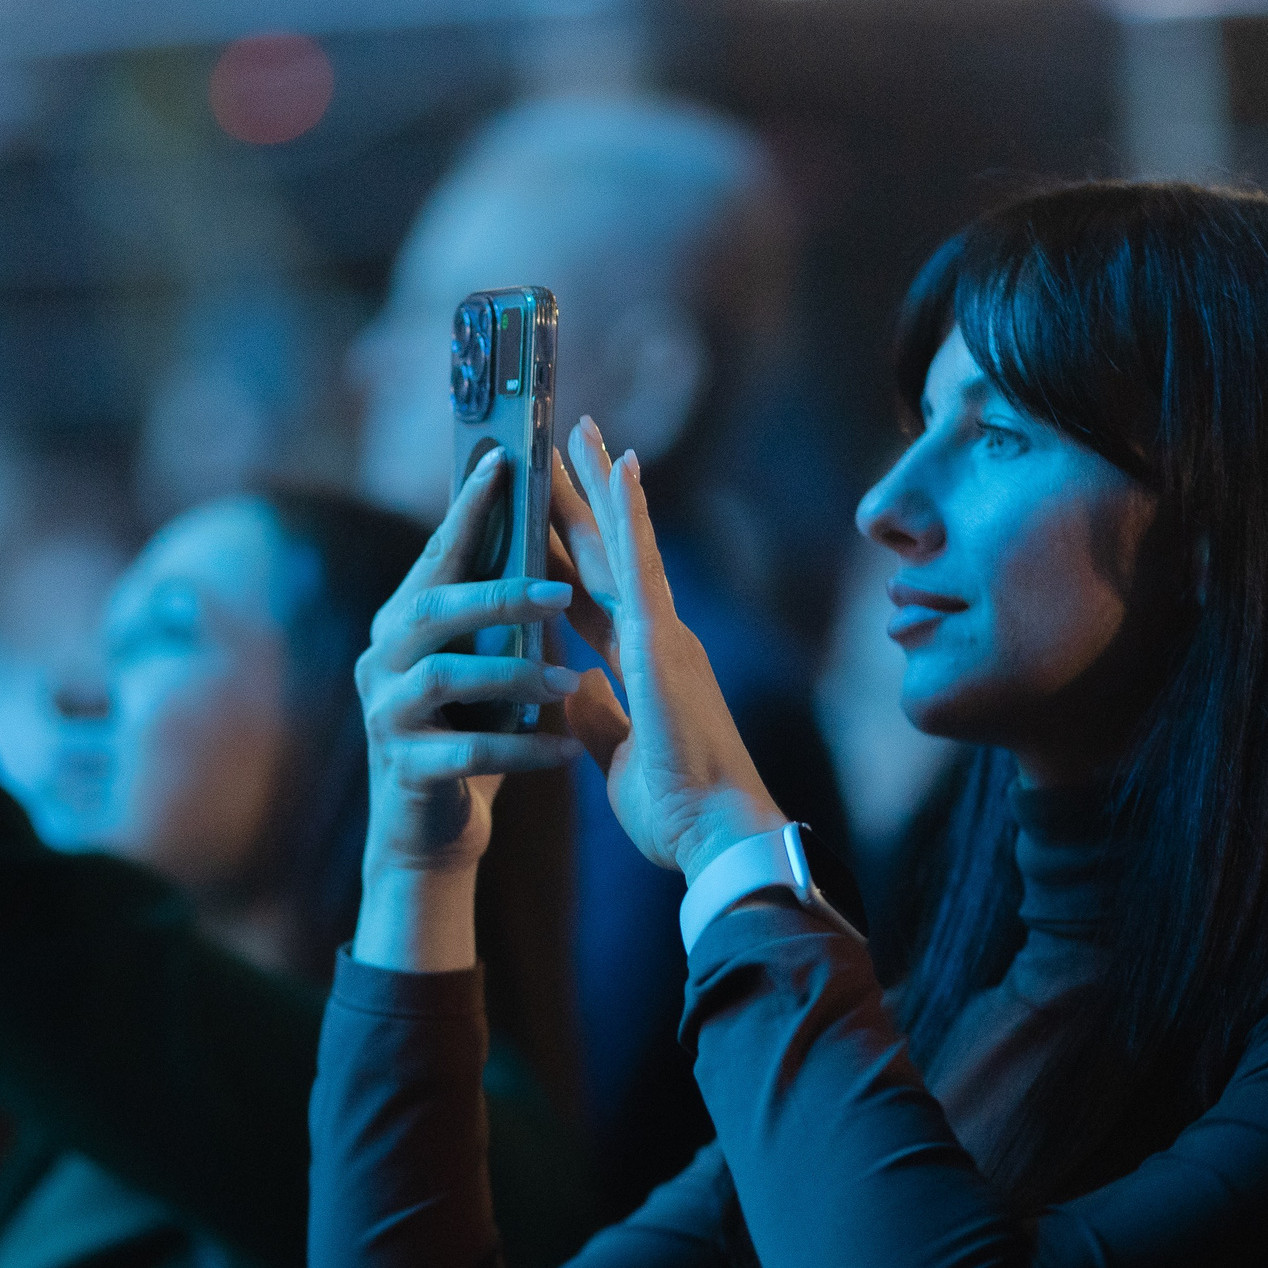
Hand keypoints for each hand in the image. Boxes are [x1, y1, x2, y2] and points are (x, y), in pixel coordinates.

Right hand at [351, 449, 585, 971]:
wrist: (430, 833)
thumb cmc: (467, 734)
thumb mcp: (479, 664)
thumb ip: (491, 611)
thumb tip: (537, 531)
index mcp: (403, 623)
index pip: (437, 554)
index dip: (468, 509)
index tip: (504, 460)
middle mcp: (382, 659)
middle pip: (433, 608)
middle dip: (498, 593)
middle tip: (560, 592)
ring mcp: (385, 714)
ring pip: (443, 677)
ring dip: (513, 677)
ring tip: (570, 682)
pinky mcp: (405, 769)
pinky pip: (465, 754)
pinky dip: (522, 752)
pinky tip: (568, 754)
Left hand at [550, 416, 785, 882]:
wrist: (718, 838)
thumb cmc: (678, 811)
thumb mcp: (617, 756)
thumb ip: (599, 714)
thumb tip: (575, 683)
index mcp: (644, 665)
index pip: (593, 593)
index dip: (569, 550)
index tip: (549, 510)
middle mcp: (657, 637)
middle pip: (606, 552)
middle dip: (582, 496)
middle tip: (562, 440)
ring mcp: (664, 633)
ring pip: (623, 541)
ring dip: (600, 483)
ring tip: (580, 429)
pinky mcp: (663, 640)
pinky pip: (641, 563)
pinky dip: (630, 512)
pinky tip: (621, 464)